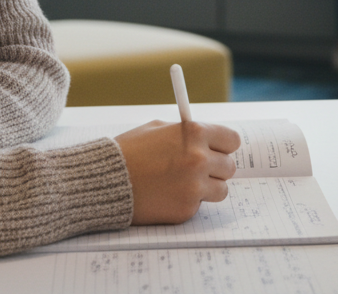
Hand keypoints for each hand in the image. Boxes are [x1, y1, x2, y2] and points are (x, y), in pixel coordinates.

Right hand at [115, 120, 239, 224]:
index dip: (224, 145)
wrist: (104, 181)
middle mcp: (199, 160)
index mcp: (195, 134)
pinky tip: (168, 194)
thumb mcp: (158, 128)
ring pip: (221, 189)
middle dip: (215, 167)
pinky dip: (188, 201)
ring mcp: (194, 187)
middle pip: (229, 167)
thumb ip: (187, 133)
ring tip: (183, 183)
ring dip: (207, 187)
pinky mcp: (186, 209)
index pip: (232, 140)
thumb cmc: (129, 152)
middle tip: (198, 169)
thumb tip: (209, 139)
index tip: (218, 149)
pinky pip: (200, 205)